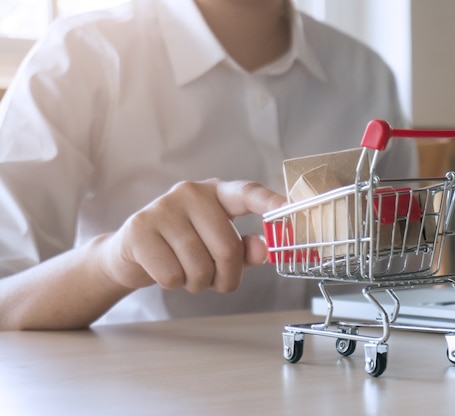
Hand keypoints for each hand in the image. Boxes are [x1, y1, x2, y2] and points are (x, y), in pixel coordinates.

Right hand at [97, 179, 284, 293]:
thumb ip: (244, 250)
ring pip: (199, 267)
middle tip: (216, 281)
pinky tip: (165, 269)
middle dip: (227, 277)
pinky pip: (172, 275)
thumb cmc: (184, 249)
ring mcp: (163, 208)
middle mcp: (191, 193)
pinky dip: (173, 284)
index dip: (269, 201)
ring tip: (187, 272)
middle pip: (227, 248)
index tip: (288, 209)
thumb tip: (265, 250)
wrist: (131, 252)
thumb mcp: (218, 247)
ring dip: (198, 283)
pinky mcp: (140, 229)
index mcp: (217, 193)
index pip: (247, 192)